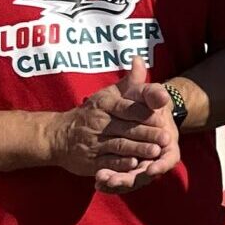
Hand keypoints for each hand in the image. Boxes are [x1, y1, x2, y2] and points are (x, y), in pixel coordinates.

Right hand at [47, 56, 177, 190]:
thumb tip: (139, 59)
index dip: (145, 113)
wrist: (58, 136)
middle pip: (126, 128)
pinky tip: (134, 165)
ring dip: (138, 149)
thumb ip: (129, 81)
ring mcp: (93, 142)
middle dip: (147, 133)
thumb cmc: (91, 113)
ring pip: (119, 145)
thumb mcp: (107, 94)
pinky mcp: (90, 160)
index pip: (127, 107)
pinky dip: (120, 163)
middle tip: (166, 137)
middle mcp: (98, 122)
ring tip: (156, 152)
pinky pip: (107, 161)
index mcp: (104, 104)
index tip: (162, 116)